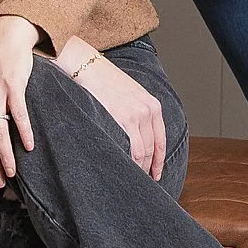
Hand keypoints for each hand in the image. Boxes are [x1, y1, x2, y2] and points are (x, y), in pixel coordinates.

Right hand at [62, 43, 165, 179]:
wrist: (86, 65)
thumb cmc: (103, 79)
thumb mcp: (129, 93)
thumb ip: (136, 112)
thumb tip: (135, 137)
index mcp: (152, 105)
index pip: (160, 141)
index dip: (159, 161)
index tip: (155, 175)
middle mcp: (148, 110)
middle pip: (151, 149)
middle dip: (147, 168)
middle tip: (141, 183)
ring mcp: (136, 115)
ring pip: (142, 152)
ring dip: (138, 168)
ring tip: (130, 180)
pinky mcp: (122, 118)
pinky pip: (131, 149)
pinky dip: (130, 163)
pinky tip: (123, 169)